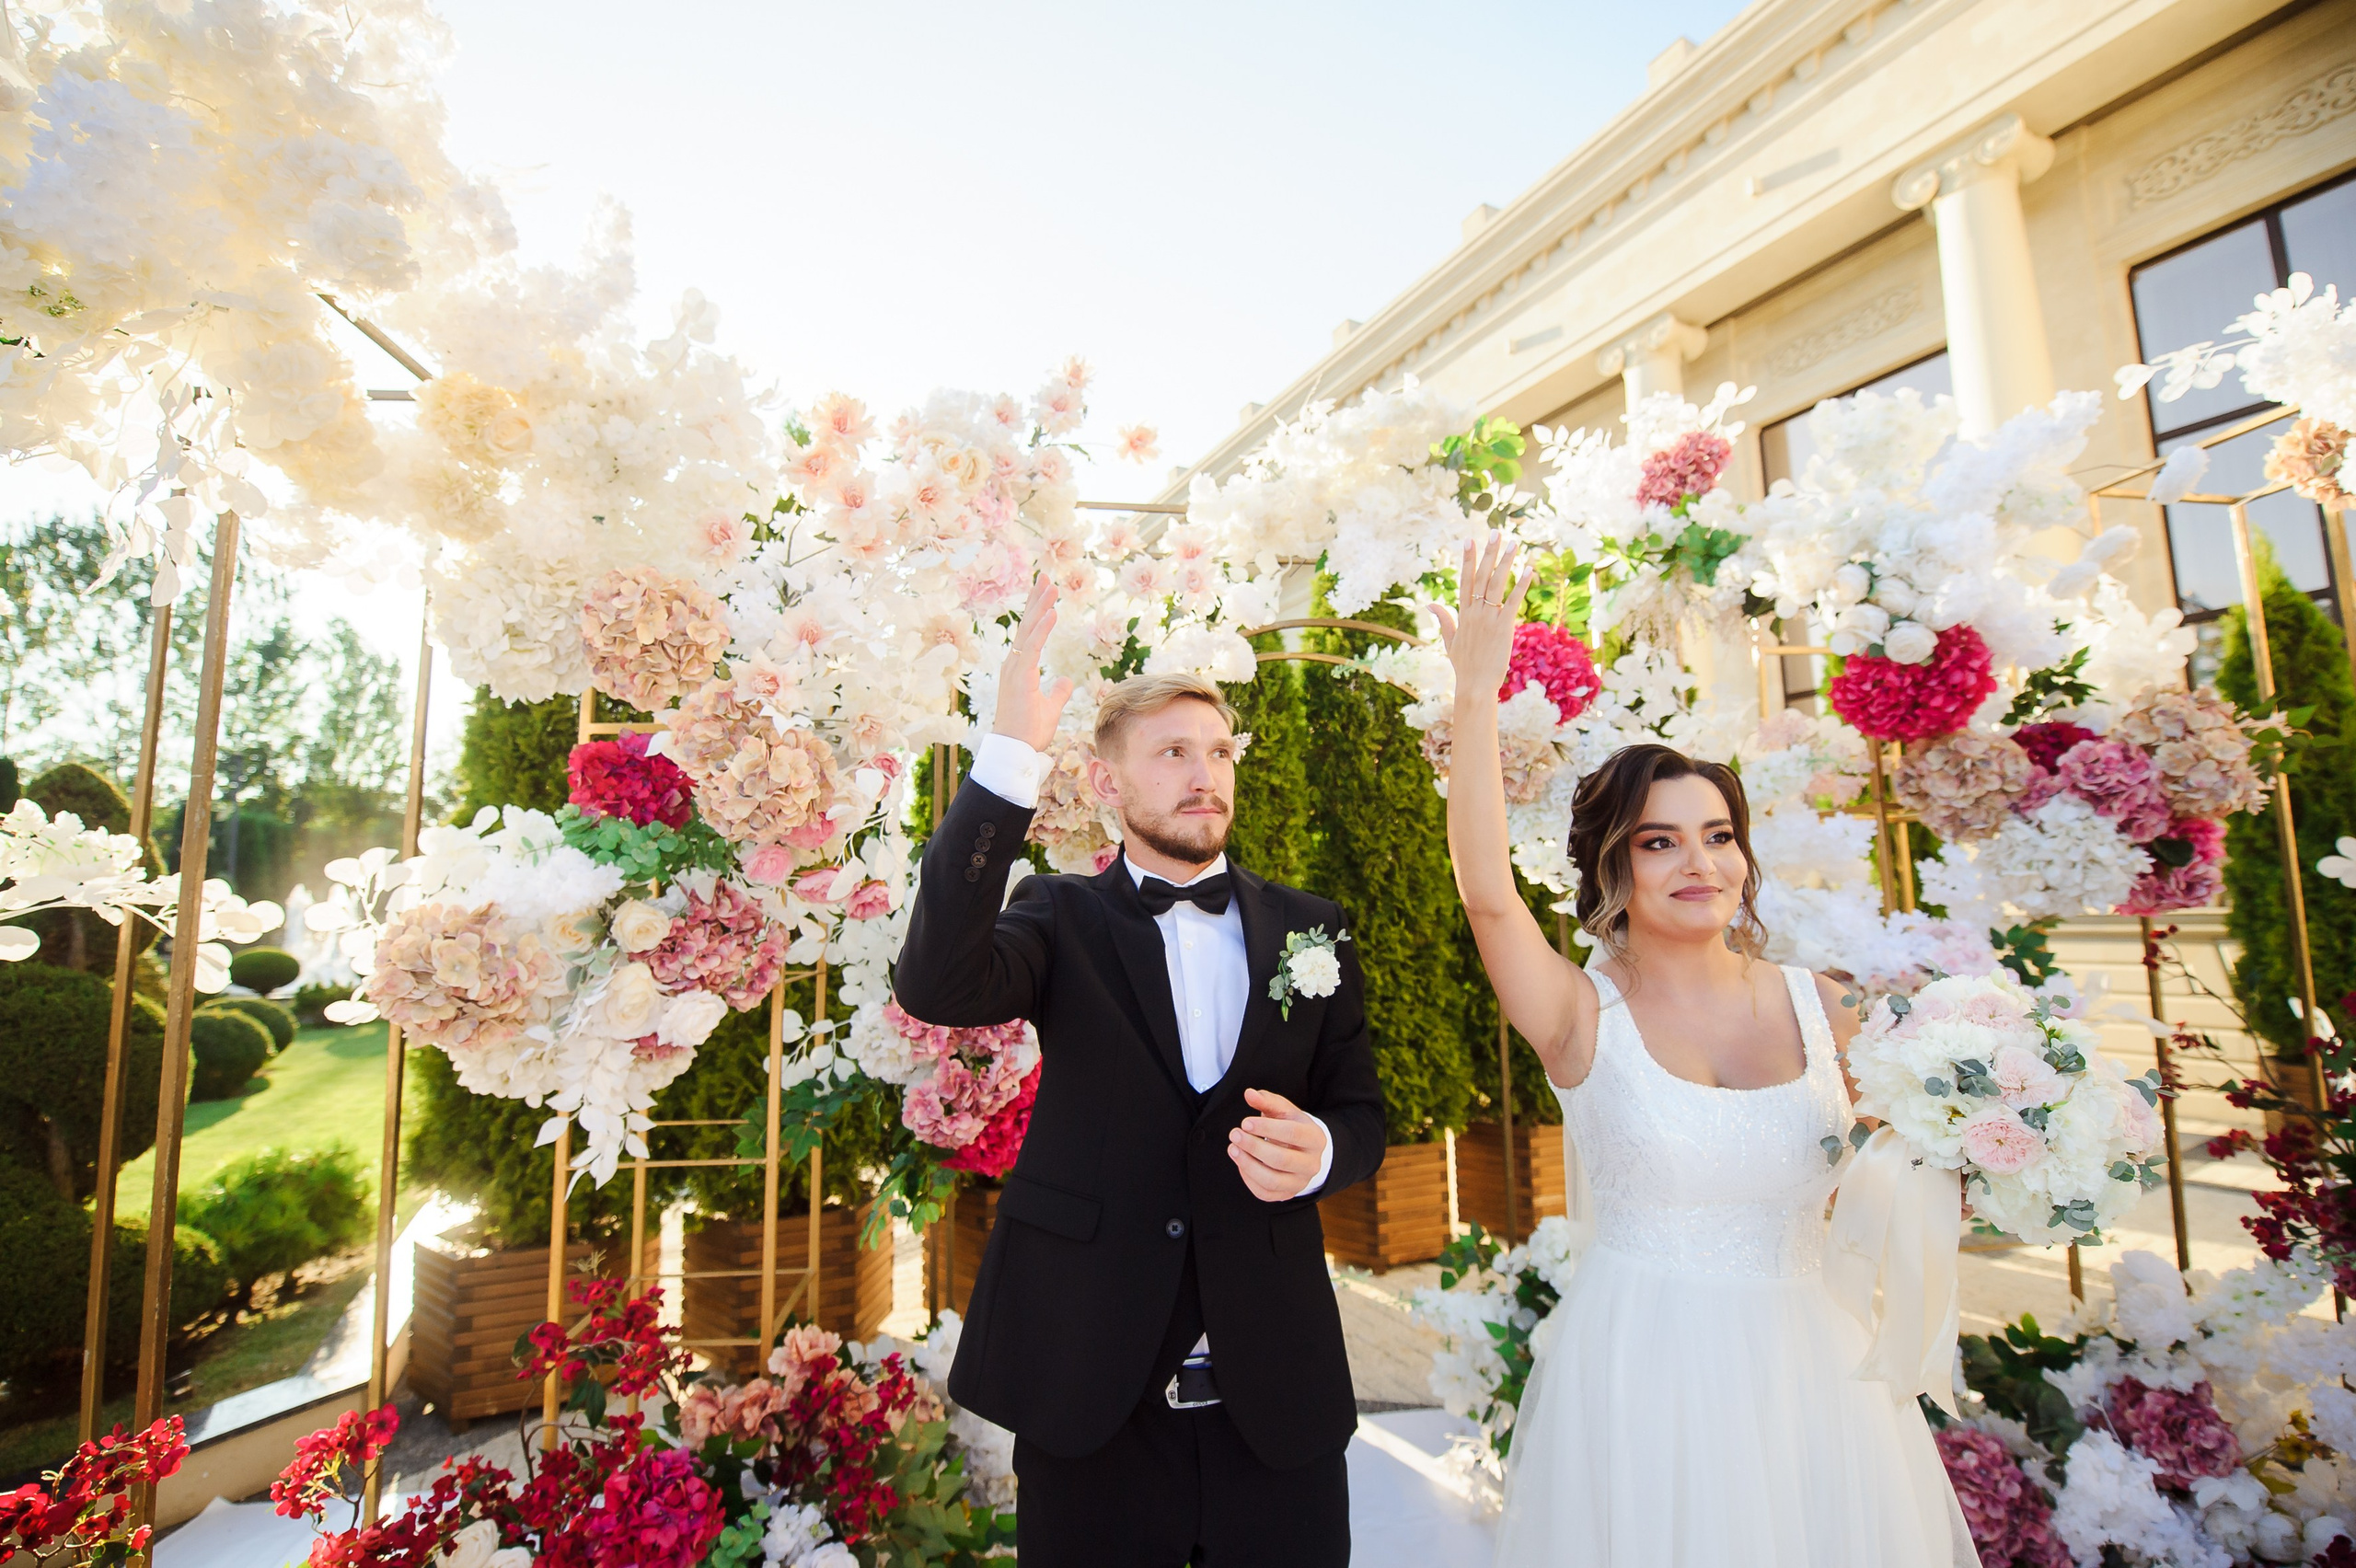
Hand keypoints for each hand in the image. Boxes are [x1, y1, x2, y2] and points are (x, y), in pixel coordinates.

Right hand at [993, 574, 1075, 751]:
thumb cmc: (1028, 732)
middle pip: (1026, 625)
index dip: (1037, 611)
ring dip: (1040, 607)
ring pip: (1028, 631)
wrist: (1015, 750)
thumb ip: (1058, 692)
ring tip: (1050, 585)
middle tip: (1046, 576)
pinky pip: (1033, 647)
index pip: (1029, 633)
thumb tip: (1066, 680)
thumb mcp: (1050, 708)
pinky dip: (1042, 628)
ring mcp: (1015, 670)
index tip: (1045, 590)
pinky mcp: (1020, 677)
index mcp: (1020, 669)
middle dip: (1037, 599)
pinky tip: (1051, 612)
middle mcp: (1014, 665)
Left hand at [1229, 1088, 1327, 1201]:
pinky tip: (1240, 1162)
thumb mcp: (1284, 1110)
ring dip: (1248, 1165)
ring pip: (1272, 1181)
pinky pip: (1265, 1193)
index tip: (1245, 1122)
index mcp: (1316, 1139)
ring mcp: (1300, 1182)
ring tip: (1233, 1149)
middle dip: (1254, 1147)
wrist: (1303, 1150)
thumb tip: (1249, 1094)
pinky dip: (1248, 1179)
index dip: (1267, 1128)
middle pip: (1282, 1159)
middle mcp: (1312, 1164)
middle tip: (1234, 1134)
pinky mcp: (1287, 1194)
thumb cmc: (1291, 1126)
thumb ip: (1267, 1100)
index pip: (1292, 1133)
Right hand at [1428, 533, 1533, 711]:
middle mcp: (1475, 612)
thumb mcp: (1450, 641)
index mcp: (1463, 614)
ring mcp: (1488, 618)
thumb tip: (1430, 603)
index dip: (1468, 559)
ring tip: (1514, 543)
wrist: (1475, 685)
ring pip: (1497, 583)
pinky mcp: (1503, 626)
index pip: (1465, 580)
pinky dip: (1521, 585)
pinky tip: (1529, 570)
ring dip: (1506, 562)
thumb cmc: (1464, 666)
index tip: (1470, 541)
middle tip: (1495, 532)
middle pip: (1482, 576)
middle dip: (1489, 553)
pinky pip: (1513, 600)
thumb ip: (1443, 620)